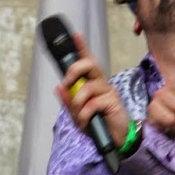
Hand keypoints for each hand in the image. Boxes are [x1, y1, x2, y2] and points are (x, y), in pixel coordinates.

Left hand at [55, 33, 131, 149]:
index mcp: (93, 83)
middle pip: (90, 65)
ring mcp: (108, 92)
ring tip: (79, 116)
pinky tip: (86, 123)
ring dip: (77, 102)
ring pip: (88, 87)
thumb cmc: (98, 124)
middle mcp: (102, 83)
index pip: (87, 61)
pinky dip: (84, 116)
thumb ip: (68, 102)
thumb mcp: (78, 114)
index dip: (82, 47)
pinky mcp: (113, 102)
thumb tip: (58, 88)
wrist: (116, 140)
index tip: (76, 35)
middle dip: (74, 71)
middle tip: (67, 84)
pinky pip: (92, 104)